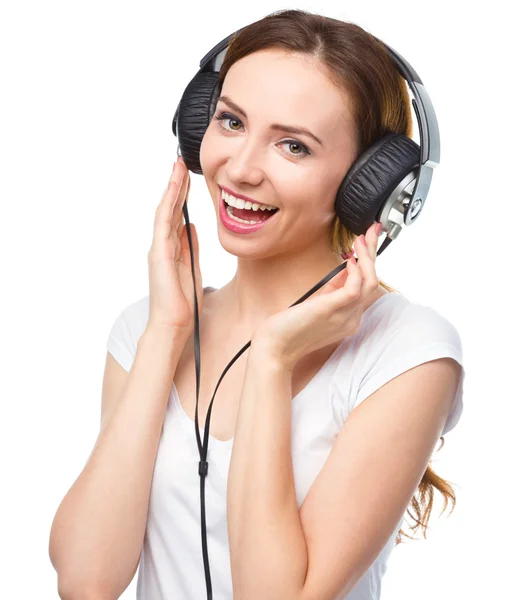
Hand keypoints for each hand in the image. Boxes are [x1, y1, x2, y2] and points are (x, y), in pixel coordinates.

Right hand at [146, 156, 203, 340]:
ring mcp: (159, 248)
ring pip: (164, 211)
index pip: (176, 216)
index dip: (181, 196)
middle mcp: (162, 245)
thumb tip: (191, 226)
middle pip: (169, 209)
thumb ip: (191, 247)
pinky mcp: (159, 253)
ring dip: (171, 188)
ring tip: (178, 167)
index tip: (187, 178)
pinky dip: (168, 204)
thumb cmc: (183, 302)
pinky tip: (174, 189)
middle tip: (181, 163)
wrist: (174, 324)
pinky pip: (163, 223)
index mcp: (172, 249)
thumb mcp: (193, 268)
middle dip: (176, 185)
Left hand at [251, 222, 380, 370]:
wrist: (275, 347)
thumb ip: (334, 288)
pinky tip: (349, 259)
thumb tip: (347, 267)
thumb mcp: (318, 303)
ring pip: (369, 283)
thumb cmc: (290, 327)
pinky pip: (355, 288)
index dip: (369, 262)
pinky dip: (356, 271)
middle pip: (372, 282)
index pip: (366, 286)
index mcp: (349, 317)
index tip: (367, 241)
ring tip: (360, 240)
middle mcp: (352, 318)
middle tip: (371, 231)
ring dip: (367, 257)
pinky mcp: (333, 311)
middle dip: (373, 253)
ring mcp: (345, 316)